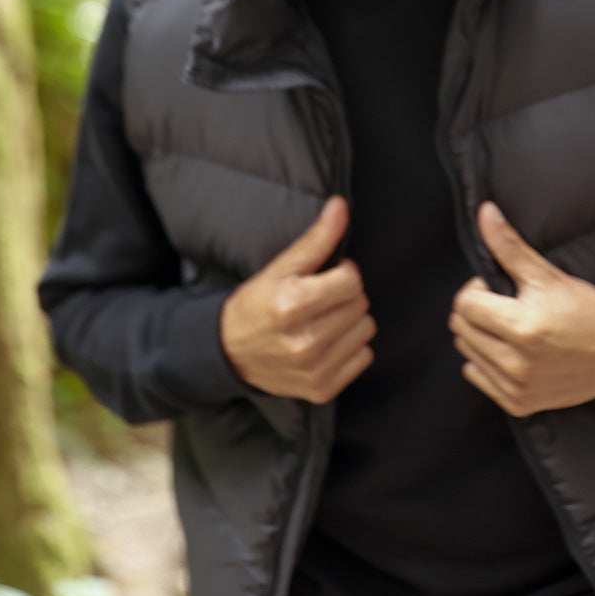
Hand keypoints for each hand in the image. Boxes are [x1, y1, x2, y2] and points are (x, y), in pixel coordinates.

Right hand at [219, 196, 374, 401]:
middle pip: (360, 304)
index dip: (342, 273)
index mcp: (293, 305)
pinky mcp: (322, 389)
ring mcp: (314, 369)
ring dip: (350, 320)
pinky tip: (326, 342)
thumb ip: (317, 237)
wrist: (229, 353)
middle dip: (345, 295)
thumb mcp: (281, 267)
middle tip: (320, 299)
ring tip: (323, 319)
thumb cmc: (257, 304)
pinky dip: (350, 347)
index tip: (325, 276)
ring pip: (365, 329)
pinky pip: (363, 356)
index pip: (352, 281)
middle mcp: (305, 342)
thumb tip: (341, 205)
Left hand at [449, 202, 594, 415]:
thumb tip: (485, 214)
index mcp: (521, 328)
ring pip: (467, 352)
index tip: (498, 288)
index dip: (477, 290)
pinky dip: (487, 361)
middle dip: (478, 311)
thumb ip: (509, 246)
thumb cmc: (586, 312)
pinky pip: (477, 376)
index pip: (464, 304)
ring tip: (511, 327)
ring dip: (481, 335)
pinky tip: (512, 351)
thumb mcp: (547, 275)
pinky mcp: (518, 403)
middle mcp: (516, 362)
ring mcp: (516, 387)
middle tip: (507, 306)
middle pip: (461, 329)